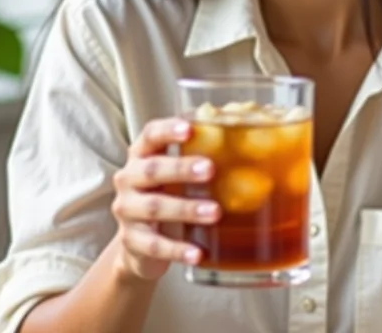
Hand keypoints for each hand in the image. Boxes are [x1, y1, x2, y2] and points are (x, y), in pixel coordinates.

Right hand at [111, 117, 220, 281]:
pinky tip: (198, 252)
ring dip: (187, 209)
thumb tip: (252, 135)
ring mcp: (128, 211)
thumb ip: (203, 153)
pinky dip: (178, 249)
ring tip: (215, 212)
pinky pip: (155, 246)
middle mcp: (129, 178)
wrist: (139, 243)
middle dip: (181, 168)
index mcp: (142, 154)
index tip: (190, 129)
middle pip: (152, 169)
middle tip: (210, 169)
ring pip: (156, 207)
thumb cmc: (167, 193)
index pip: (150, 134)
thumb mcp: (176, 172)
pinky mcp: (132, 241)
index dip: (168, 130)